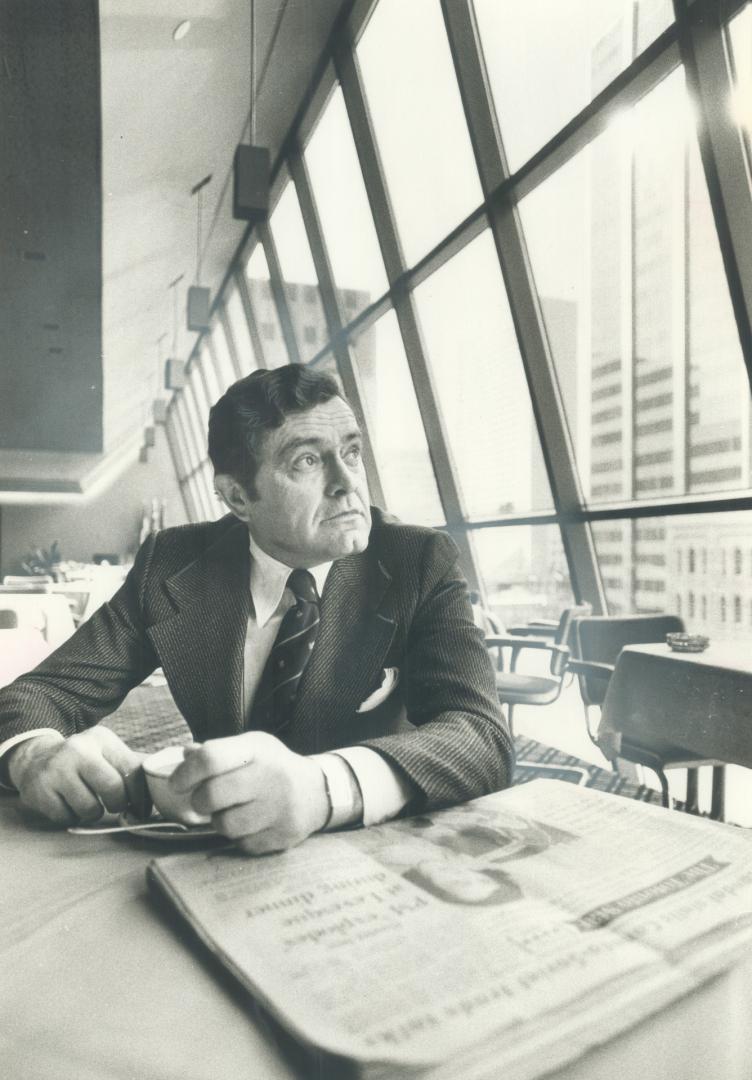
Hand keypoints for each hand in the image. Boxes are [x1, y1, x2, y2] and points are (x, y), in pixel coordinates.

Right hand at [9, 727, 148, 825]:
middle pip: (113, 788)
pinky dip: (72, 817)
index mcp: (101, 739)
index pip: (132, 769)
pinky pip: (67, 818)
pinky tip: (67, 803)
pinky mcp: (40, 791)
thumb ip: (132, 766)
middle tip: (114, 805)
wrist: (35, 760)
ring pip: (90, 808)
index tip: (141, 808)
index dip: (141, 795)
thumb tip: (162, 785)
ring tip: (87, 801)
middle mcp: (79, 750)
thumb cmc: (82, 761)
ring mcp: (57, 770)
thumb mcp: (106, 753)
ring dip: (93, 813)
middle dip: (118, 804)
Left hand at [170, 732, 329, 854]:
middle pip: (212, 795)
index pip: (211, 758)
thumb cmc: (273, 767)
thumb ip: (218, 752)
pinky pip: (242, 844)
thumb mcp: (250, 749)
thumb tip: (186, 755)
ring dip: (219, 820)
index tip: (177, 783)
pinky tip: (251, 824)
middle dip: (199, 801)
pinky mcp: (283, 836)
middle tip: (204, 801)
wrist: (317, 791)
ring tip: (232, 811)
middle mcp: (271, 777)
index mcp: (258, 750)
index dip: (186, 772)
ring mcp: (280, 809)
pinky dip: (240, 837)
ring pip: (225, 825)